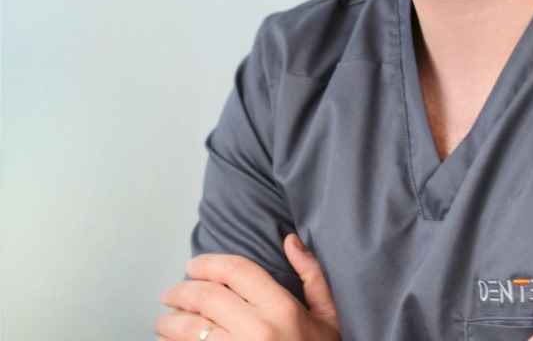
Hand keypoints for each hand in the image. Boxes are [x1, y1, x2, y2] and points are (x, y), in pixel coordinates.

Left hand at [155, 235, 339, 340]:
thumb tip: (290, 241)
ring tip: (163, 321)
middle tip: (169, 293)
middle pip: (207, 298)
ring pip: (192, 331)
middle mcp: (258, 331)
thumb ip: (312, 275)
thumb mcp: (329, 315)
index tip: (193, 264)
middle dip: (181, 291)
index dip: (209, 263)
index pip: (236, 271)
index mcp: (282, 309)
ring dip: (171, 323)